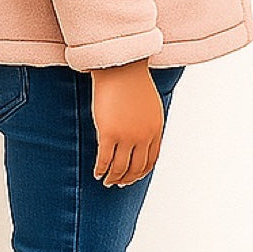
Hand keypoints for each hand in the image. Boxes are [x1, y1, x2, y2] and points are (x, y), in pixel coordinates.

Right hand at [90, 58, 165, 187]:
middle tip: (118, 183)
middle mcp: (143, 136)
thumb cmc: (132, 82)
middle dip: (127, 179)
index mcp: (155, 129)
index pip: (151, 160)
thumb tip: (141, 136)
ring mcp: (127, 136)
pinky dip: (100, 169)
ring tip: (106, 181)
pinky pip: (104, 160)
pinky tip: (96, 172)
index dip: (140, 172)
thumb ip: (147, 122)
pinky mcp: (109, 133)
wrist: (120, 68)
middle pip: (136, 168)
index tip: (132, 177)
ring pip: (120, 168)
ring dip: (113, 178)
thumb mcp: (149, 105)